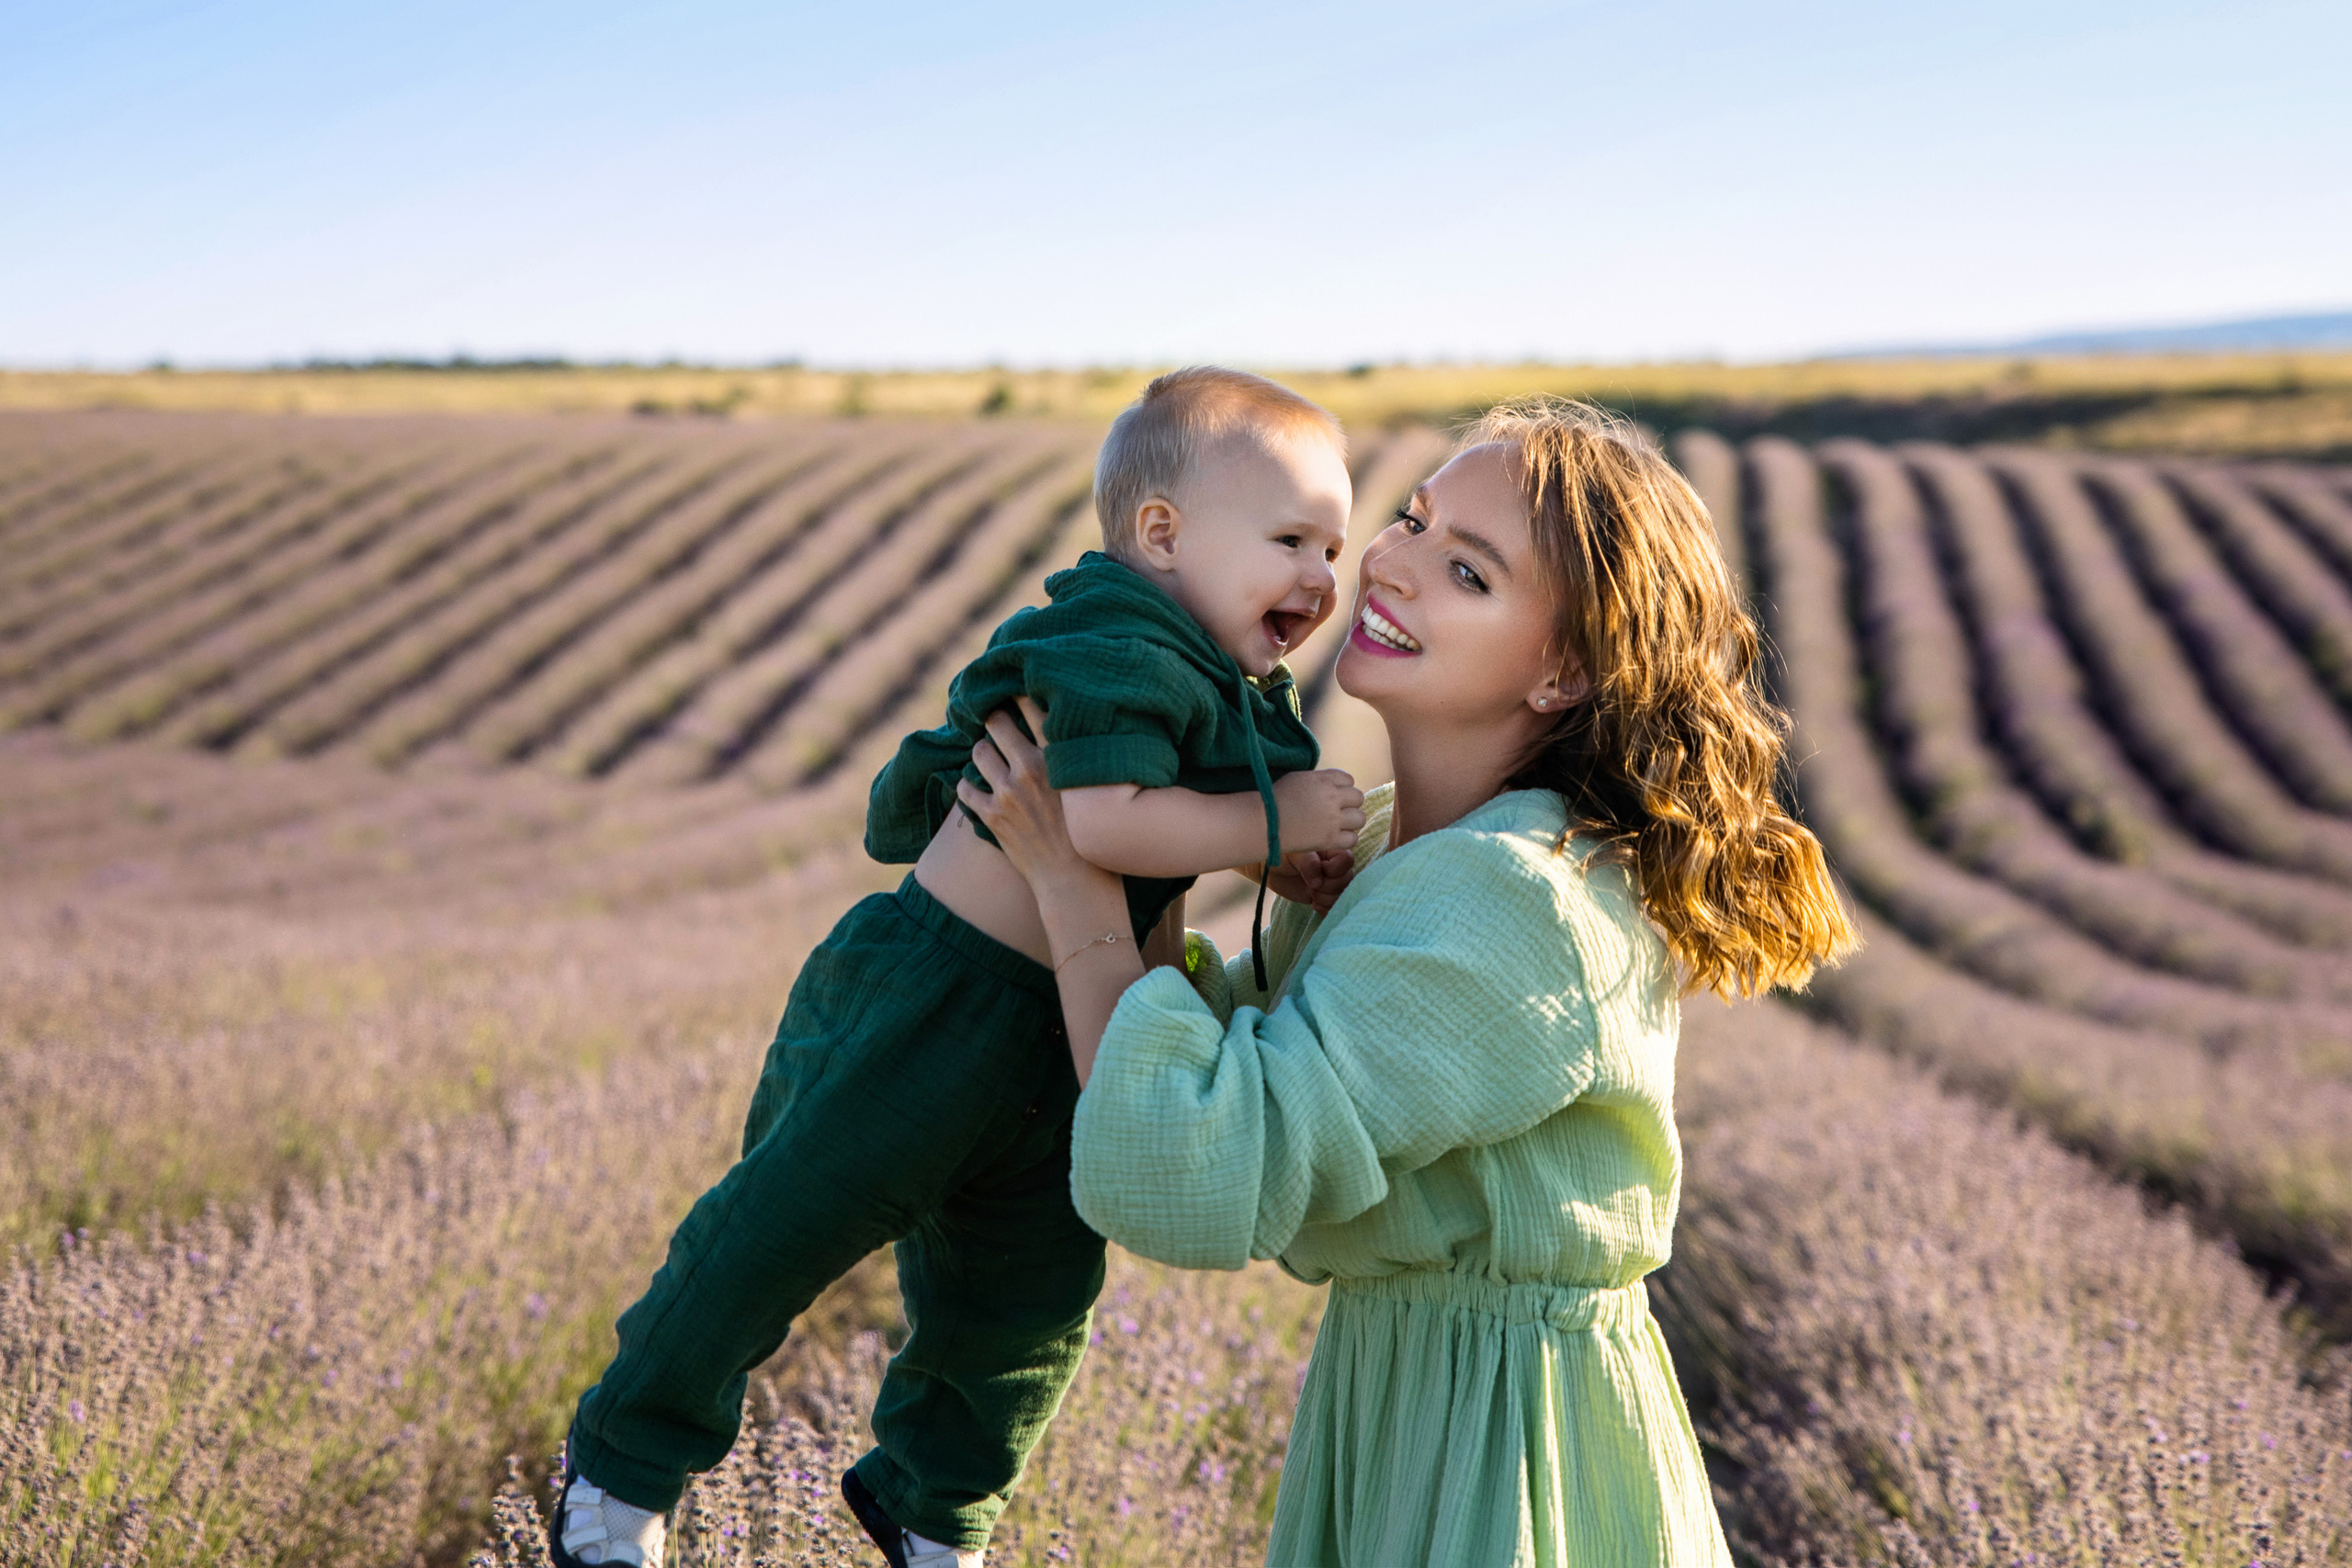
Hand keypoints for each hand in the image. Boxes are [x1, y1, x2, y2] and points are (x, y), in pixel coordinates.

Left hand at [957, 698, 1111, 895]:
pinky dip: (968, 786)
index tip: (1013, 688)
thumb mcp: (1091, 788)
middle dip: (994, 719)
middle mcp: (1028, 770)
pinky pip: (965, 789)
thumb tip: (1071, 735)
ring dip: (983, 753)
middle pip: (996, 724)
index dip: (1019, 694)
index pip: (1034, 709)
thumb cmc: (1092, 835)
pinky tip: (975, 787)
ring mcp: (1006, 793)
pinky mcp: (991, 816)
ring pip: (979, 753)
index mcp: (1057, 759)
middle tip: (995, 719)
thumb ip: (1076, 758)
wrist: (1074, 880)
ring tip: (989, 756)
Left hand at [1263, 848, 1356, 914]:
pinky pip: (1336, 907)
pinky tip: (1314, 904)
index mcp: (1332, 850)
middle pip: (1346, 881)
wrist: (1272, 869)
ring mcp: (1333, 882)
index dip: (1333, 869)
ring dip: (1325, 898)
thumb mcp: (1293, 853)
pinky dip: (1326, 909)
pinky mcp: (1327, 897)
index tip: (1317, 869)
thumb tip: (1318, 881)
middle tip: (1310, 884)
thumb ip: (1308, 862)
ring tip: (1310, 892)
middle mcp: (1337, 866)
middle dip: (1326, 886)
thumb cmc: (1282, 854)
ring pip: (1343, 896)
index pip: (1347, 860)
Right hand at [1273, 768, 1364, 855]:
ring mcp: (1333, 819)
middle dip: (1349, 804)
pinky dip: (1346, 838)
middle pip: (1358, 798)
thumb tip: (1336, 785)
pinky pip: (1353, 839)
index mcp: (1324, 779)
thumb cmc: (1276, 798)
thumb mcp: (1299, 778)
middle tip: (1336, 811)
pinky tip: (1334, 837)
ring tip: (1338, 825)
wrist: (1264, 822)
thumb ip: (1321, 780)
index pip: (1349, 779)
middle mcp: (1332, 797)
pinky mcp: (1330, 839)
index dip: (1342, 788)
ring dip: (1351, 821)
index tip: (1331, 795)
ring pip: (1360, 818)